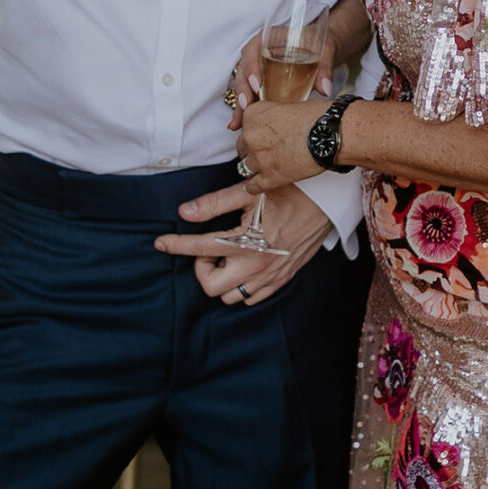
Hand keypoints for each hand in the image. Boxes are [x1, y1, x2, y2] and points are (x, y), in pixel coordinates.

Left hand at [153, 183, 331, 307]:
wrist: (327, 202)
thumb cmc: (288, 191)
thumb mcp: (249, 193)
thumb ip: (213, 204)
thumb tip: (183, 213)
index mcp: (244, 242)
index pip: (198, 249)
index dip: (175, 246)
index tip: (160, 243)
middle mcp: (256, 266)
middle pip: (211, 287)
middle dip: (202, 269)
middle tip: (209, 249)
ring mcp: (270, 276)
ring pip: (230, 295)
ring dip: (222, 277)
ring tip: (228, 255)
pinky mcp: (282, 279)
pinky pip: (252, 296)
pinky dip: (241, 284)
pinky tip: (244, 263)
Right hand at [223, 26, 334, 128]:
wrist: (323, 48)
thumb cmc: (320, 43)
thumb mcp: (325, 50)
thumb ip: (325, 67)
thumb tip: (326, 88)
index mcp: (269, 38)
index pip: (253, 50)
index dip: (253, 67)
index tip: (257, 84)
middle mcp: (259, 53)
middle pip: (244, 70)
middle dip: (244, 89)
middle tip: (247, 105)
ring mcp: (258, 69)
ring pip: (244, 86)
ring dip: (240, 104)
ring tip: (238, 123)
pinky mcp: (261, 84)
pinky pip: (250, 95)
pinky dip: (244, 111)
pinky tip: (237, 125)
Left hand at [237, 98, 323, 191]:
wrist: (331, 134)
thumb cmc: (318, 117)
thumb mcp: (288, 105)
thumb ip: (273, 115)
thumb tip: (273, 122)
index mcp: (253, 114)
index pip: (244, 126)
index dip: (255, 132)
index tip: (263, 136)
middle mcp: (251, 136)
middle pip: (242, 147)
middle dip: (253, 150)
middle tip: (269, 151)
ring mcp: (258, 158)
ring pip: (244, 167)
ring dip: (254, 167)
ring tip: (267, 166)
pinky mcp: (269, 178)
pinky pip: (252, 186)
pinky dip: (256, 186)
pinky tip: (261, 183)